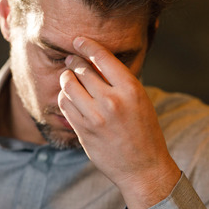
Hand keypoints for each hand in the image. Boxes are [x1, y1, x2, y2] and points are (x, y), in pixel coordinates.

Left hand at [58, 36, 180, 208]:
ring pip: (69, 86)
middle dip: (74, 62)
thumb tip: (95, 63)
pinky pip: (65, 105)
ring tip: (68, 78)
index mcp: (131, 89)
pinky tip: (69, 97)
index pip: (103, 58)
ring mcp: (95, 117)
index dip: (87, 46)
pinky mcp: (83, 131)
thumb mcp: (140, 101)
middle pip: (82, 70)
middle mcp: (112, 101)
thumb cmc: (144, 132)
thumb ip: (119, 83)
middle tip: (70, 59)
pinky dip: (64, 98)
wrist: (143, 168)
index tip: (78, 40)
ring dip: (66, 79)